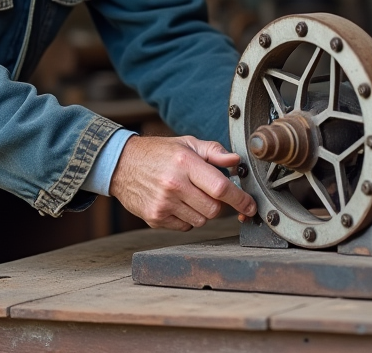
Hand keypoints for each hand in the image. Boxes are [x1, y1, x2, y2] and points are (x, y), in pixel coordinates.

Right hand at [109, 135, 256, 230]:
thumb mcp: (186, 143)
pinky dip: (187, 218)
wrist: (121, 164)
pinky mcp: (155, 218)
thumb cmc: (157, 153)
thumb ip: (213, 152)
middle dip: (219, 204)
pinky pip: (185, 227)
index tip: (250, 206)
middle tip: (209, 193)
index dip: (240, 199)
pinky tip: (177, 203)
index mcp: (185, 163)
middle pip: (214, 210)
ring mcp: (163, 204)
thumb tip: (235, 161)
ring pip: (201, 220)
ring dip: (202, 211)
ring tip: (189, 195)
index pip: (220, 188)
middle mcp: (174, 185)